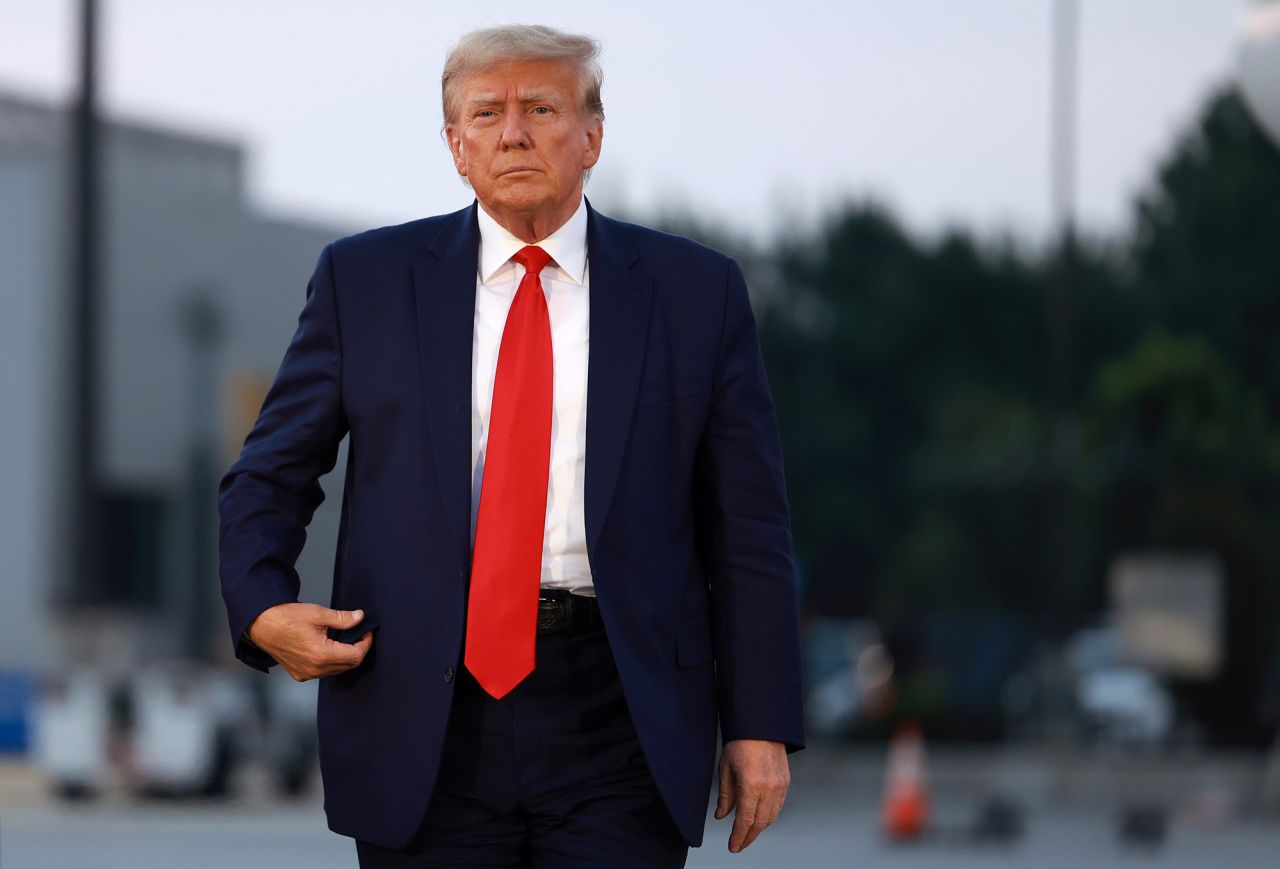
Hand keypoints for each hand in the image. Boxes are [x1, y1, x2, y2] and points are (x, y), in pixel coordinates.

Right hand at [246, 603, 372, 680]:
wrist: (262, 624)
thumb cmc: (287, 617)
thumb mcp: (318, 613)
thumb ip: (342, 619)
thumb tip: (360, 617)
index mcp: (321, 655)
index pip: (356, 656)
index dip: (366, 643)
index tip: (367, 631)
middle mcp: (315, 669)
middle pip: (349, 665)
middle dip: (358, 650)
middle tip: (359, 634)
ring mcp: (307, 674)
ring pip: (337, 670)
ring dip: (345, 657)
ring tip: (344, 639)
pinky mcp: (300, 674)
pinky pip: (324, 672)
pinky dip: (332, 662)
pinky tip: (330, 648)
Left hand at [714, 738, 789, 852]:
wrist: (761, 725)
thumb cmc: (740, 743)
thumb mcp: (726, 769)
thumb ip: (726, 796)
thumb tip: (722, 816)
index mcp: (752, 785)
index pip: (745, 820)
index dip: (738, 837)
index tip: (732, 847)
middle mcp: (769, 788)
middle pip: (760, 823)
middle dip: (748, 837)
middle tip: (738, 845)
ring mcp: (780, 786)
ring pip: (771, 817)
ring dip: (759, 829)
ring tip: (747, 834)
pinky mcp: (786, 782)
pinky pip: (778, 806)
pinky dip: (769, 817)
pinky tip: (759, 819)